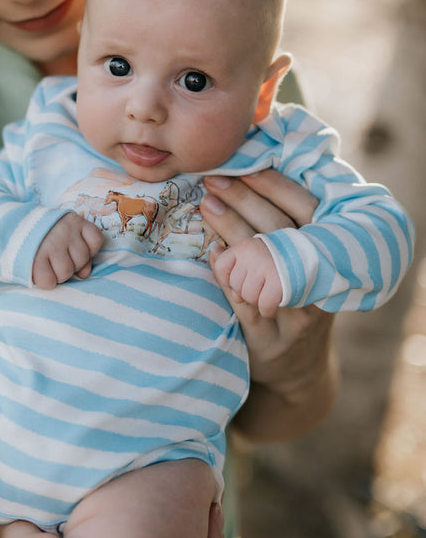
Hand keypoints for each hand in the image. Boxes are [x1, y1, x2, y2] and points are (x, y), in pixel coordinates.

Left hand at [32, 213, 103, 288]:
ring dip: (79, 260)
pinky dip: (92, 246)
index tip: (46, 272)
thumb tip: (83, 275)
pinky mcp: (80, 222)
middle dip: (64, 272)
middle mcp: (51, 241)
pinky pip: (96, 240)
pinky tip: (82, 245)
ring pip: (83, 258)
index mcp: (33, 253)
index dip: (49, 280)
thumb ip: (51, 275)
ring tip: (70, 254)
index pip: (47, 280)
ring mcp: (67, 231)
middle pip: (66, 271)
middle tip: (58, 263)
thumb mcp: (34, 263)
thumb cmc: (34, 247)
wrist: (34, 219)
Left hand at [201, 170, 336, 438]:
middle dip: (246, 202)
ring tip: (206, 207)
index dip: (276, 186)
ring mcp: (297, 315)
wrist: (298, 372)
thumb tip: (244, 176)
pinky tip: (212, 256)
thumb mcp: (302, 266)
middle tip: (214, 181)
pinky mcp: (271, 341)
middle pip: (282, 234)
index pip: (307, 211)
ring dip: (233, 233)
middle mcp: (320, 284)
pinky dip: (228, 277)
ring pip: (265, 267)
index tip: (244, 165)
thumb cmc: (295, 302)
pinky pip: (247, 304)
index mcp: (332, 256)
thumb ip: (284, 229)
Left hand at [212, 237, 282, 318]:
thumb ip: (234, 260)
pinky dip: (268, 310)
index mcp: (247, 244)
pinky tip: (273, 307)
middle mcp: (256, 252)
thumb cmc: (280, 267)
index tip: (243, 282)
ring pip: (248, 296)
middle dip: (246, 293)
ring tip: (269, 295)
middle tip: (262, 289)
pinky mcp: (281, 283)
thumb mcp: (256, 258)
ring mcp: (269, 267)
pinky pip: (264, 304)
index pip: (221, 265)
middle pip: (235, 284)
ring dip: (258, 302)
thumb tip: (213, 250)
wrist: (318, 264)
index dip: (229, 280)